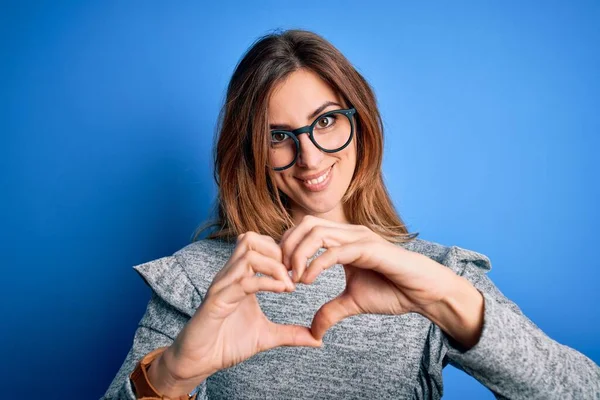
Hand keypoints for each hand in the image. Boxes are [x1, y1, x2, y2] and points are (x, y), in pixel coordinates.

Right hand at [160, 232, 322, 384]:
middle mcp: (230, 276)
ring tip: (288, 285)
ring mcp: (222, 286)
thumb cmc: (226, 344)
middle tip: (294, 274)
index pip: (259, 244)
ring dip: (274, 266)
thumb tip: (318, 340)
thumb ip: (291, 334)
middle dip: (278, 252)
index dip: (282, 252)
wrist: (197, 362)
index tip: (298, 272)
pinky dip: (266, 283)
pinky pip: (243, 281)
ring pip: (248, 253)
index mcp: (240, 277)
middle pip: (251, 238)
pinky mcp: (217, 300)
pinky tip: (282, 292)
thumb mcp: (266, 337)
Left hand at [280, 215, 458, 339]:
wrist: (424, 293)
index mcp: (343, 240)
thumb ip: (330, 311)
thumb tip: (313, 332)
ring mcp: (359, 238)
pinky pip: (335, 251)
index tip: (280, 273)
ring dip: (298, 254)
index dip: (287, 247)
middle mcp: (349, 233)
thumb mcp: (353, 303)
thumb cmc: (393, 291)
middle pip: (305, 223)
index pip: (304, 230)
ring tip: (293, 278)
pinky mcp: (369, 248)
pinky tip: (308, 281)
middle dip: (286, 246)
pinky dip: (316, 264)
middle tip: (281, 273)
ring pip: (316, 232)